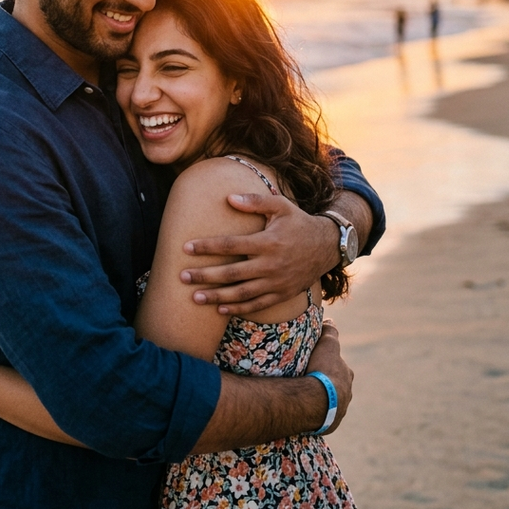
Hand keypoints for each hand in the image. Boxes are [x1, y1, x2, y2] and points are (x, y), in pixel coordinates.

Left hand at [180, 188, 338, 315]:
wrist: (327, 246)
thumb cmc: (298, 222)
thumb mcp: (281, 206)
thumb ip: (255, 201)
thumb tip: (229, 198)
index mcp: (267, 241)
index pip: (231, 245)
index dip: (207, 247)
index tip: (186, 247)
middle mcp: (270, 264)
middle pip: (231, 273)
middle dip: (205, 275)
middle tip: (182, 276)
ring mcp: (276, 282)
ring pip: (242, 293)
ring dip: (217, 297)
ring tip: (195, 298)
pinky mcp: (282, 294)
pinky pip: (257, 304)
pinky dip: (239, 309)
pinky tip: (221, 310)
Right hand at [304, 319, 352, 432]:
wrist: (316, 401)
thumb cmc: (321, 370)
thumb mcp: (327, 345)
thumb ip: (330, 332)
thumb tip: (331, 320)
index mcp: (347, 375)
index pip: (339, 367)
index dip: (328, 363)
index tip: (317, 363)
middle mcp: (347, 394)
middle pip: (336, 386)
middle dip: (326, 383)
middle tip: (308, 380)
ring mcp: (339, 411)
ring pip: (330, 403)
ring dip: (320, 399)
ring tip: (304, 396)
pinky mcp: (329, 424)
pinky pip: (321, 417)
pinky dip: (315, 413)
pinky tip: (303, 410)